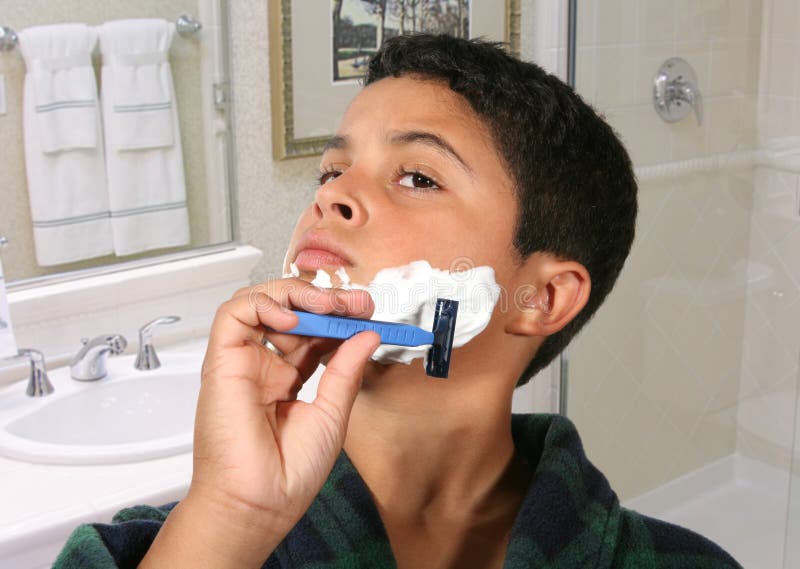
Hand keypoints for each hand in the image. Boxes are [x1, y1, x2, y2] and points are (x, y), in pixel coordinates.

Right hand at [140, 279, 379, 567]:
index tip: (367, 310)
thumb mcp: (333, 413)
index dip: (338, 316)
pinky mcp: (222, 361)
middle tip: (354, 302)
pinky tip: (293, 318)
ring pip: (259, 303)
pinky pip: (234, 315)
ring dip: (295, 294)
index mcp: (287, 379)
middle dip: (323, 299)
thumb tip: (368, 335)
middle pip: (289, 311)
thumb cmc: (289, 473)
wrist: (259, 504)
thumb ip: (346, 371)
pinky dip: (263, 304)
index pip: (312, 332)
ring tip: (327, 305)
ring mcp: (242, 361)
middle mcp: (263, 365)